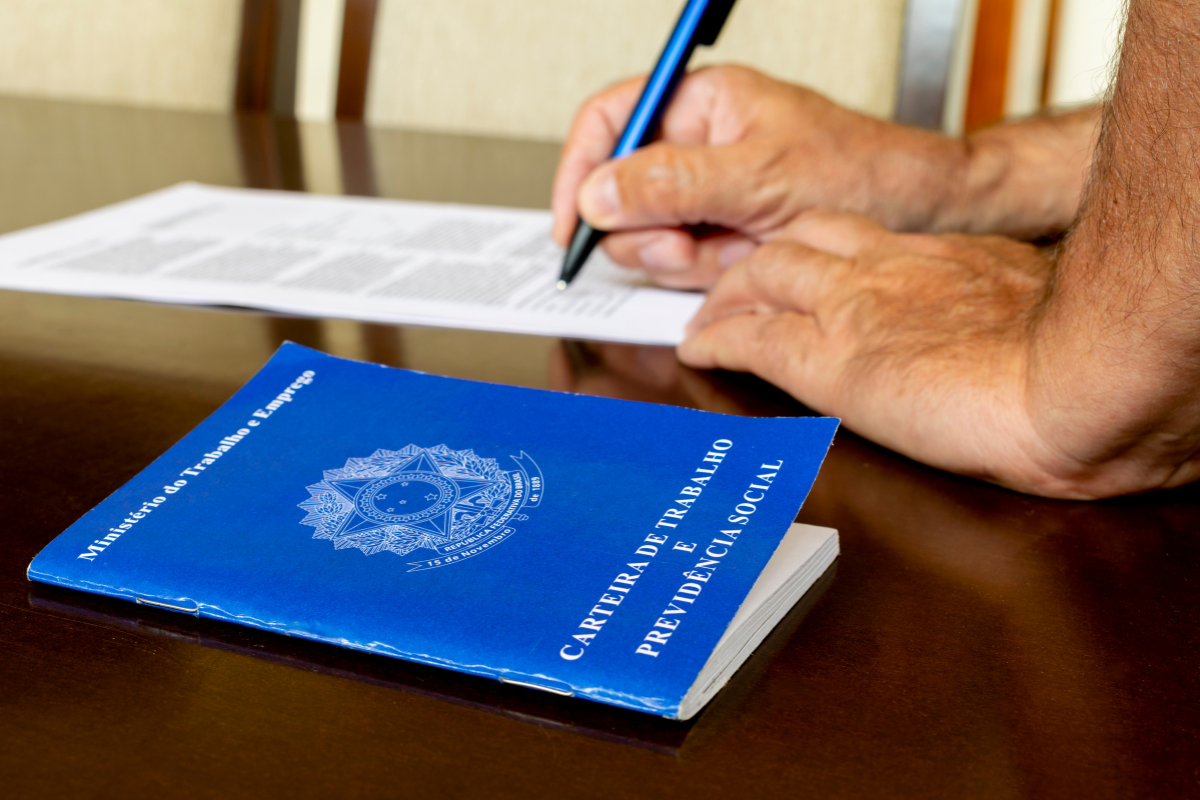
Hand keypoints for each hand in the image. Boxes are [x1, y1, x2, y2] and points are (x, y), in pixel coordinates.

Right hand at [552, 66, 967, 288]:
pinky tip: (748, 260)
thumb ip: (673, 183)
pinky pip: (683, 264)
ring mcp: (708, 195)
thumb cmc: (862, 174)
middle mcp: (697, 147)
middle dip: (649, 229)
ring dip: (686, 256)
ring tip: (739, 247)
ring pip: (649, 237)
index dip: (580, 171)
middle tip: (686, 243)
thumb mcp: (761, 177)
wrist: (920, 217)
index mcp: (702, 104)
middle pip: (620, 192)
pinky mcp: (721, 234)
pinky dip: (709, 273)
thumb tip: (598, 194)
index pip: (610, 122)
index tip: (572, 224)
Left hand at [677, 210, 1112, 497]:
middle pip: (800, 240)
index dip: (820, 250)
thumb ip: (1007, 313)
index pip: (860, 237)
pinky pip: (749, 339)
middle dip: (760, 262)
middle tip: (738, 287)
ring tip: (706, 318)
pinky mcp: (827, 360)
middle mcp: (888, 268)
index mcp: (945, 257)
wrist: (1071, 382)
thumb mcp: (1043, 313)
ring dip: (726, 295)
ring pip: (761, 275)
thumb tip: (1012, 337)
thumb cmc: (1076, 365)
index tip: (811, 269)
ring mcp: (851, 308)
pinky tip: (696, 350)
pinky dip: (714, 341)